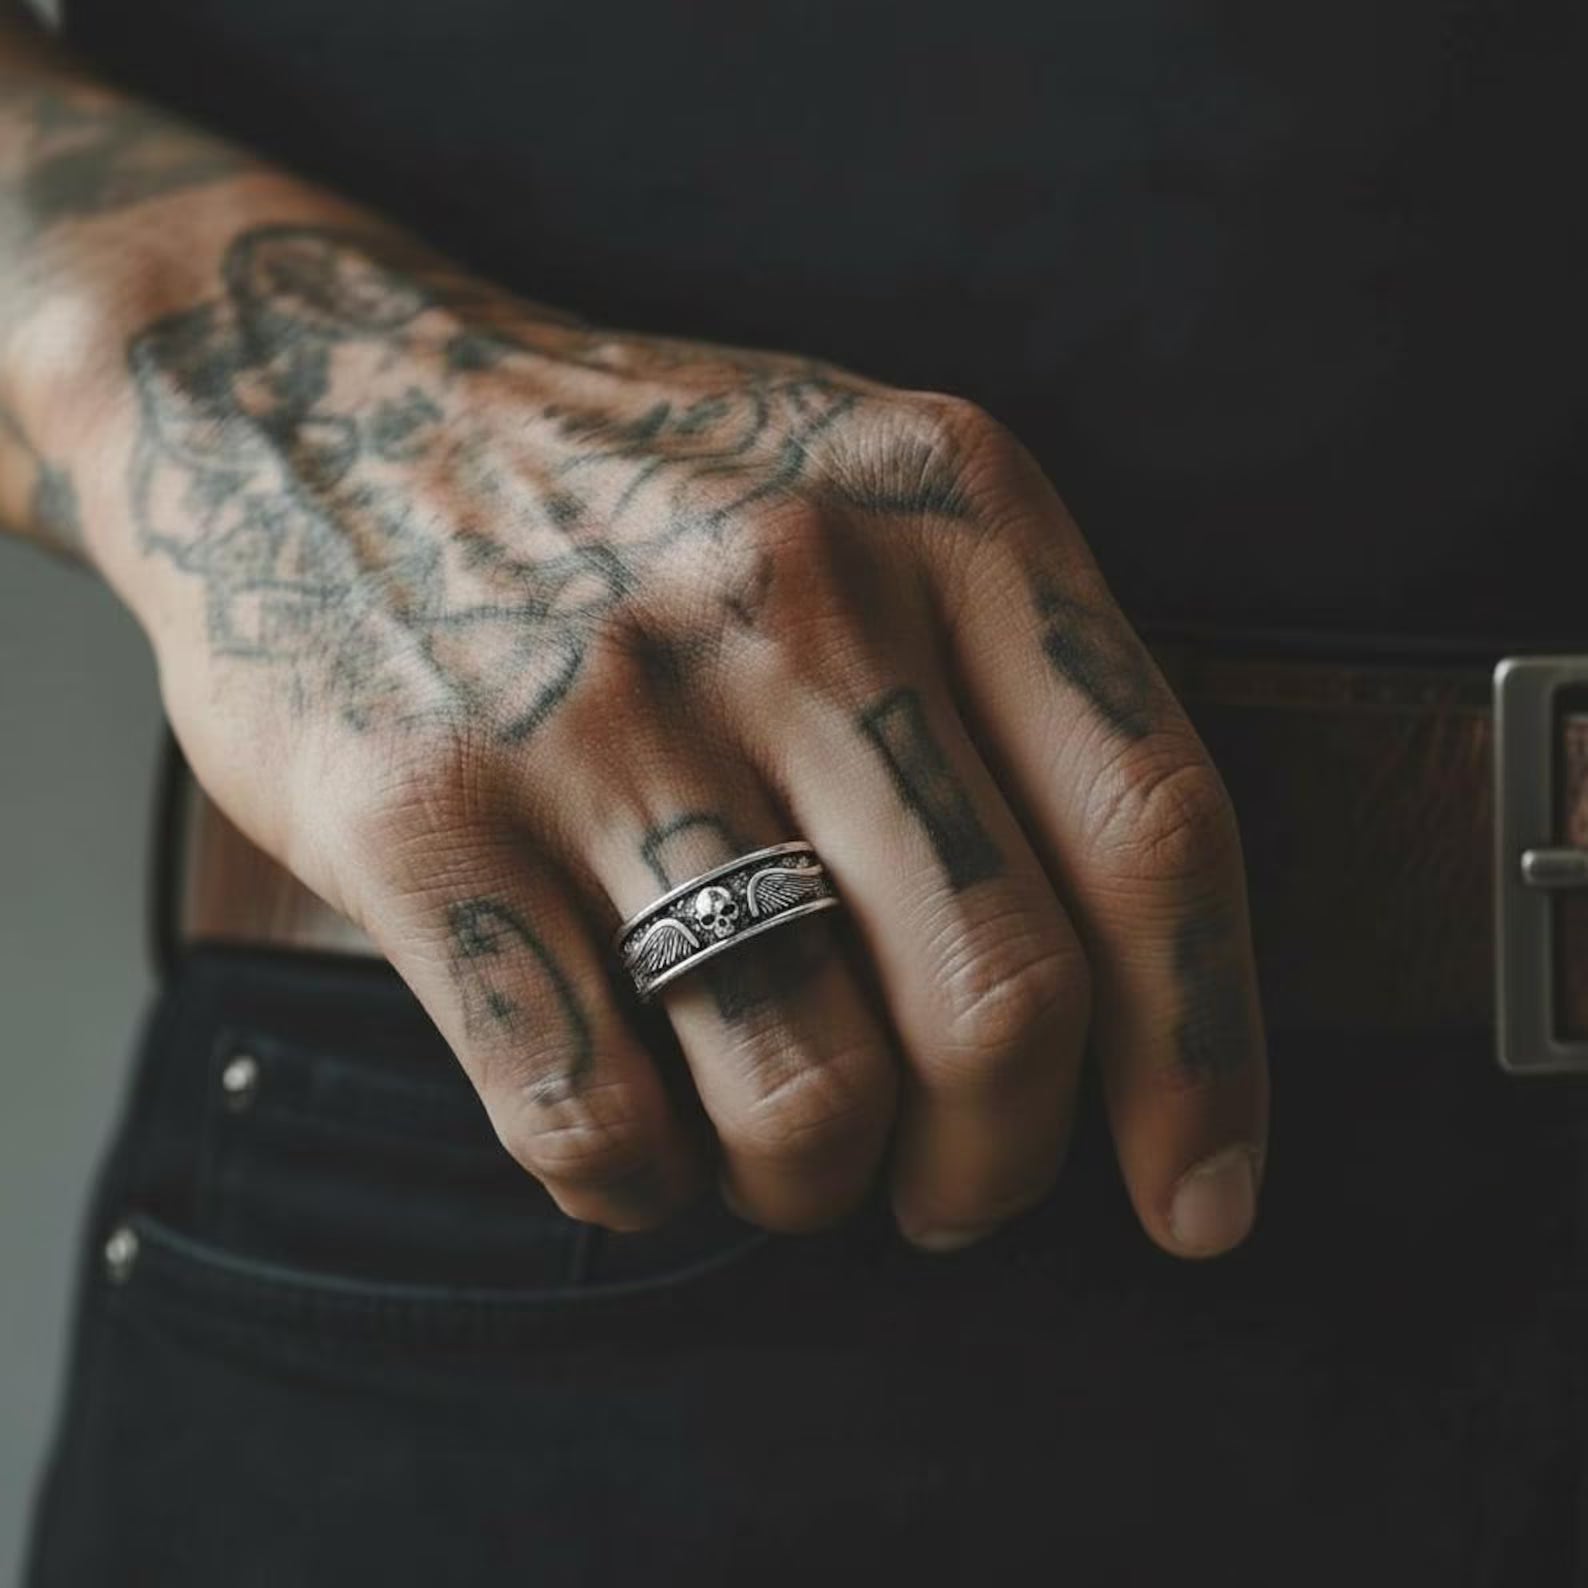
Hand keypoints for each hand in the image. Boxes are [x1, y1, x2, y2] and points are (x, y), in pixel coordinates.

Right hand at [98, 222, 1266, 1254]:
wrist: (325, 391)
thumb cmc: (641, 488)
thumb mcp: (867, 494)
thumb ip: (1010, 689)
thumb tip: (1122, 1003)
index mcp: (949, 515)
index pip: (1155, 834)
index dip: (1201, 1059)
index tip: (1202, 1205)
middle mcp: (795, 603)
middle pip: (1000, 1005)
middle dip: (996, 1168)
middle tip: (949, 1185)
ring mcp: (603, 713)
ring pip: (805, 1099)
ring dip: (816, 1188)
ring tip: (788, 1153)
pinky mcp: (425, 815)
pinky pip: (589, 1115)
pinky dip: (640, 1187)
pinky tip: (638, 1143)